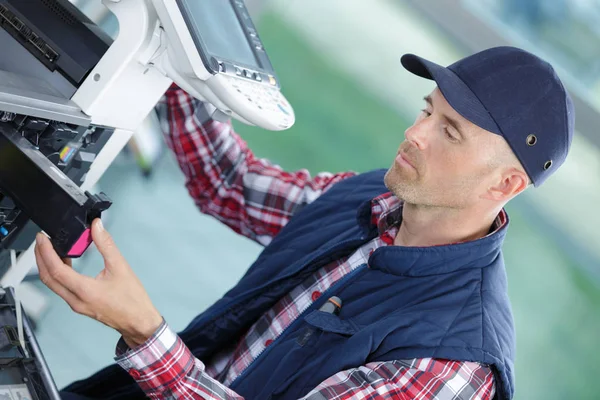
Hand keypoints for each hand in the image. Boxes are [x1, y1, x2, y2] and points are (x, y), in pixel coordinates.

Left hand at [35, 219, 162, 347]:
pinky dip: (58, 275)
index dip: (46, 252)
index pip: (56, 270)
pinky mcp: (79, 306)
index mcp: (85, 290)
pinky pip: (61, 289)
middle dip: (40, 258)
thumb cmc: (132, 299)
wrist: (138, 321)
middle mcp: (76, 300)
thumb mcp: (121, 267)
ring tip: (50, 250)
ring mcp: (76, 305)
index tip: (42, 238)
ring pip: (53, 285)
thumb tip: (97, 227)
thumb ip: (106, 245)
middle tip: (41, 241)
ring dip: (48, 266)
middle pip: (48, 278)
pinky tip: (66, 264)